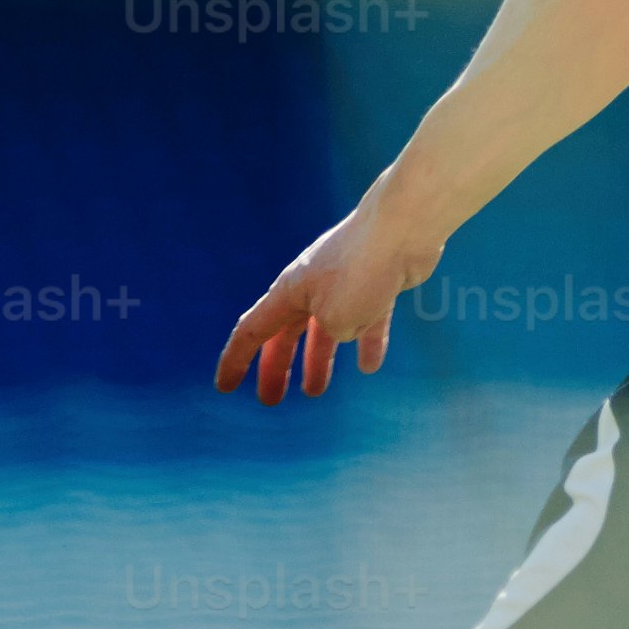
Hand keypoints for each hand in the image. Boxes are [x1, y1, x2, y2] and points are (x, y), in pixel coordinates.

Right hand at [211, 203, 434, 405]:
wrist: (403, 229)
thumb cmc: (363, 271)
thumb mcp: (337, 319)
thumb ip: (334, 333)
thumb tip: (347, 332)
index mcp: (289, 292)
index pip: (252, 331)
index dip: (236, 361)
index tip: (224, 388)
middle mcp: (310, 286)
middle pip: (285, 333)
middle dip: (277, 366)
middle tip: (271, 400)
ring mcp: (343, 283)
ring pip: (325, 330)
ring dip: (317, 360)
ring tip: (315, 391)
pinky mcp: (376, 283)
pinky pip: (367, 321)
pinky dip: (365, 343)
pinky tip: (368, 367)